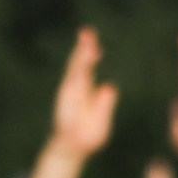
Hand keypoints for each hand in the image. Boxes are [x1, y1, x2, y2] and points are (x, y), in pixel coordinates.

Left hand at [49, 29, 118, 158]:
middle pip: (77, 66)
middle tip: (86, 33)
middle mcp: (72, 90)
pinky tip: (95, 51)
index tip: (90, 49)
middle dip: (83, 49)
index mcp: (74, 98)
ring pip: (78, 66)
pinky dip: (87, 59)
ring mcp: (74, 89)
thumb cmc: (82, 139)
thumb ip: (102, 109)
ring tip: (88, 34)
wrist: (68, 145)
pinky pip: (83, 71)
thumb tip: (109, 87)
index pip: (80, 75)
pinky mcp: (79, 90)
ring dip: (84, 50)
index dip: (85, 61)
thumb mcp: (94, 129)